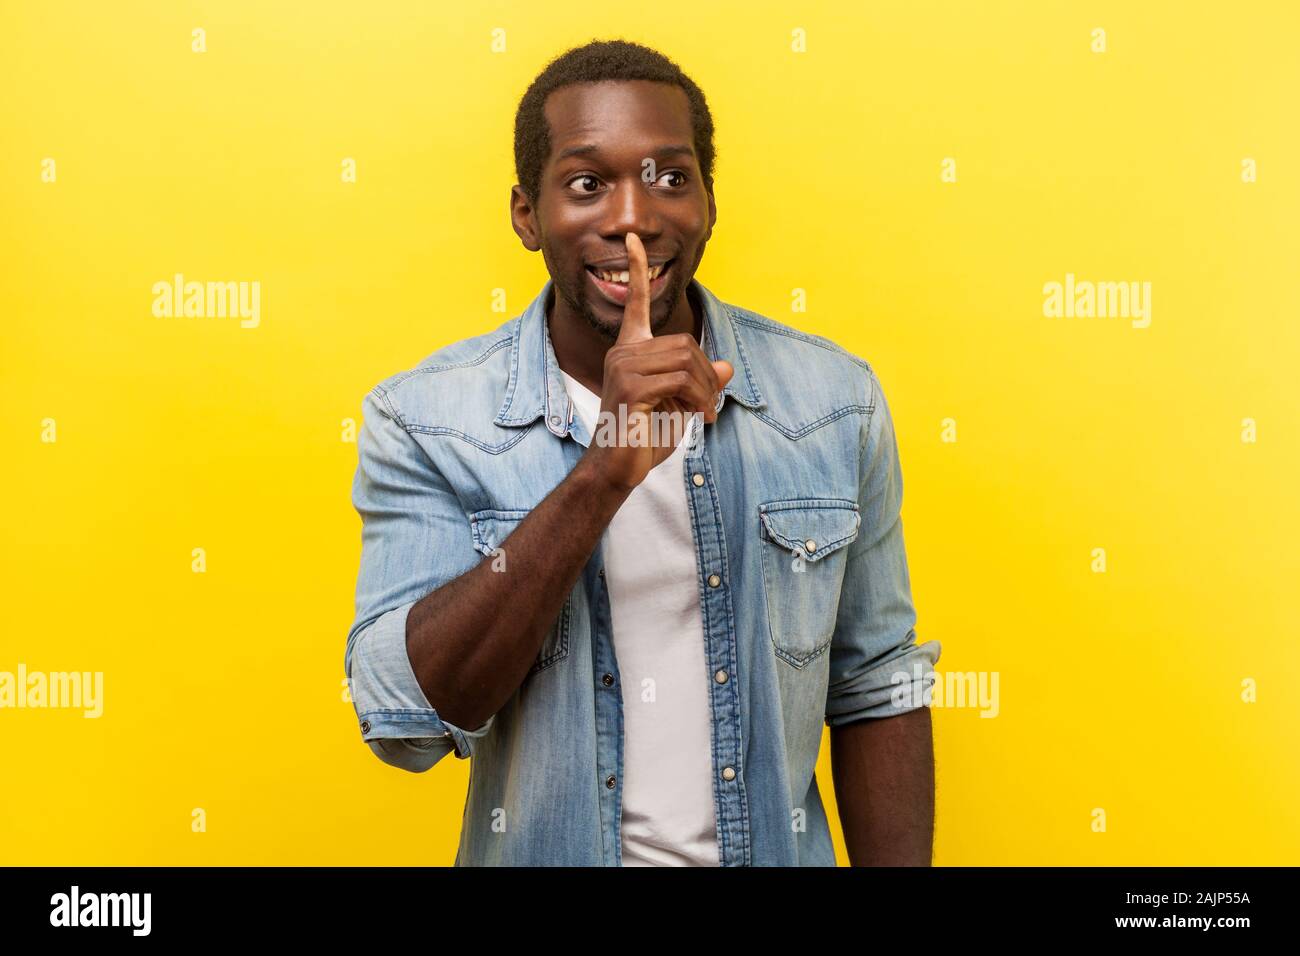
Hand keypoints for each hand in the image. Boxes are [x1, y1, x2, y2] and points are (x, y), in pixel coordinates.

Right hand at [585, 232, 733, 492]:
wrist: (618, 468)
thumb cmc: (644, 436)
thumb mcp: (681, 404)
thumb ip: (700, 381)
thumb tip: (725, 365)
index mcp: (630, 350)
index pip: (633, 302)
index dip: (635, 270)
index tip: (634, 240)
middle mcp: (623, 353)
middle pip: (684, 342)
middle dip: (707, 375)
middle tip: (710, 407)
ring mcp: (624, 368)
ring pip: (686, 360)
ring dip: (705, 390)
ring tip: (704, 414)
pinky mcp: (631, 387)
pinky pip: (680, 379)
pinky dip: (698, 398)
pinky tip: (696, 417)